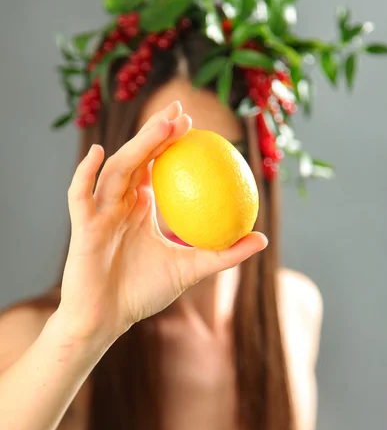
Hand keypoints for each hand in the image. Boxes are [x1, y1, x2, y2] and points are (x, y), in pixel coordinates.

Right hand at [58, 101, 266, 346]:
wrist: (106, 321)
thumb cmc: (143, 293)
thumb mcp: (191, 269)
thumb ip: (224, 254)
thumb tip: (263, 238)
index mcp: (139, 206)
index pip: (156, 164)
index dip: (170, 141)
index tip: (193, 124)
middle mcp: (119, 202)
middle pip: (137, 157)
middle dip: (155, 130)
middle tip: (180, 109)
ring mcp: (99, 212)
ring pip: (117, 170)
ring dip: (137, 146)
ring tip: (162, 126)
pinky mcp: (81, 227)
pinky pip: (80, 196)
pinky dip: (84, 174)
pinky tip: (98, 152)